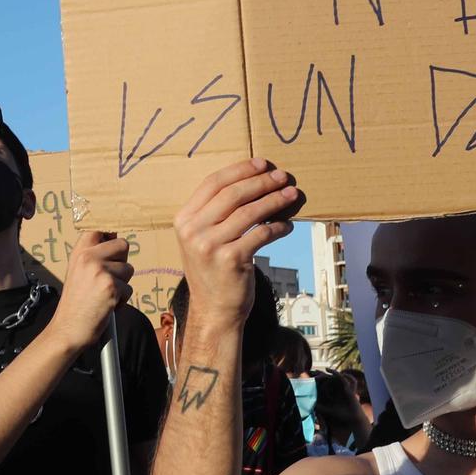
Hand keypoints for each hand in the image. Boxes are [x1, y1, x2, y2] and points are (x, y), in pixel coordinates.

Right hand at [44, 230, 132, 352]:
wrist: (68, 329)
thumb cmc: (75, 304)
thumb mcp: (77, 271)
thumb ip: (93, 256)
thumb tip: (118, 243)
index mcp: (79, 252)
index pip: (100, 228)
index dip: (111, 236)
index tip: (112, 244)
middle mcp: (89, 257)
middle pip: (122, 245)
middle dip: (122, 262)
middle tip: (110, 278)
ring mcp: (100, 271)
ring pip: (129, 269)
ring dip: (123, 284)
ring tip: (105, 295)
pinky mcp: (111, 287)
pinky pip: (129, 289)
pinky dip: (122, 300)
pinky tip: (107, 306)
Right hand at [174, 160, 302, 335]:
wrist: (213, 310)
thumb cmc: (212, 270)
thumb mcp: (202, 238)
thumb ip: (215, 213)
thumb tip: (252, 181)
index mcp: (184, 219)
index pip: (213, 183)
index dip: (240, 170)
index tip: (262, 163)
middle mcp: (193, 231)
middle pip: (233, 194)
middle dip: (261, 182)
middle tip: (282, 176)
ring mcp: (210, 246)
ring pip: (249, 212)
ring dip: (275, 200)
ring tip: (291, 194)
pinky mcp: (231, 260)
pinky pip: (261, 234)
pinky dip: (278, 227)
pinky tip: (287, 225)